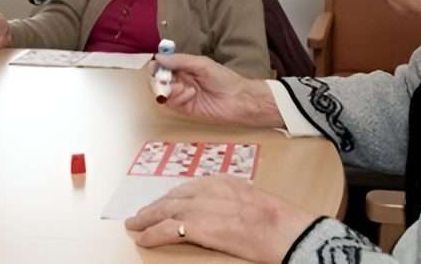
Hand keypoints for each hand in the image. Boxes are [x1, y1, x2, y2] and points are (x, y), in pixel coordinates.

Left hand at [125, 175, 316, 262]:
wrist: (285, 230)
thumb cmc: (279, 220)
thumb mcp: (255, 200)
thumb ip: (235, 199)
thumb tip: (227, 210)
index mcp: (224, 182)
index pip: (190, 186)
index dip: (173, 195)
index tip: (164, 200)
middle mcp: (209, 190)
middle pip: (173, 197)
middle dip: (155, 205)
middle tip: (142, 212)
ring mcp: (201, 207)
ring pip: (164, 210)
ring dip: (147, 218)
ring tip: (136, 224)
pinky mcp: (197, 227)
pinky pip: (166, 229)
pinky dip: (152, 233)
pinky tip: (143, 238)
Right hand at [152, 53, 281, 127]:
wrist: (237, 99)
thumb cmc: (224, 79)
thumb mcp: (201, 64)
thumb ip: (180, 60)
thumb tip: (159, 56)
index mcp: (184, 67)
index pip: (163, 65)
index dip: (156, 65)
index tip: (155, 65)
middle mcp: (180, 80)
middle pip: (158, 79)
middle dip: (159, 79)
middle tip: (165, 79)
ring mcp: (181, 94)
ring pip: (162, 92)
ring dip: (169, 89)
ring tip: (183, 87)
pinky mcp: (184, 108)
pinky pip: (170, 103)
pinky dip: (176, 98)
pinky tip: (189, 94)